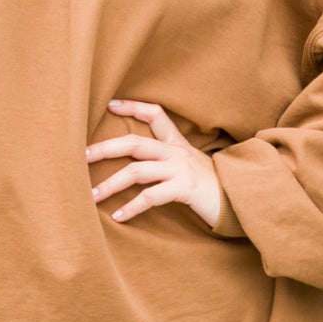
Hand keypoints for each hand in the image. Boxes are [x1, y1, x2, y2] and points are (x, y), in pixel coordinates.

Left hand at [86, 98, 221, 227]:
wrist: (240, 200)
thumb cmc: (211, 186)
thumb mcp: (190, 165)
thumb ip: (167, 160)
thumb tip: (137, 165)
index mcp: (177, 144)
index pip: (156, 114)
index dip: (133, 107)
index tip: (110, 104)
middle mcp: (176, 153)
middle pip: (134, 143)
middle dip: (105, 149)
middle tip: (81, 157)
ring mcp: (180, 170)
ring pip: (137, 171)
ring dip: (111, 184)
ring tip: (92, 196)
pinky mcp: (184, 189)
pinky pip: (152, 196)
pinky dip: (132, 207)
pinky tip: (118, 217)